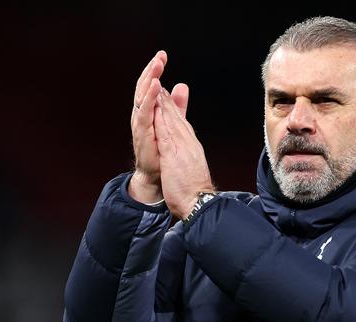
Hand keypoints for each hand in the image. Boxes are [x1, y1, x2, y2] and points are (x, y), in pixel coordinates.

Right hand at [128, 50, 188, 202]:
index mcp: (149, 111)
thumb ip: (176, 105)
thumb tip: (181, 86)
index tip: (162, 55)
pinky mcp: (143, 134)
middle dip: (151, 71)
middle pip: (144, 88)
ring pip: (143, 97)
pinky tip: (156, 87)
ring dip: (149, 80)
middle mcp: (142, 115)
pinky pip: (145, 113)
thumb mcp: (171, 122)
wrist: (157, 176)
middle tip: (160, 56)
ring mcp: (141, 124)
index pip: (150, 85)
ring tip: (157, 67)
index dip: (155, 70)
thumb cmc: (161, 151)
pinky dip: (150, 99)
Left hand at [154, 88, 213, 218]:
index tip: (167, 96)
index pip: (182, 124)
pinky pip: (166, 135)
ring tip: (157, 89)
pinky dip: (161, 121)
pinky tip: (156, 110)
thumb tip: (184, 149)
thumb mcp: (191, 167)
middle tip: (160, 84)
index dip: (174, 109)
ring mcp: (182, 149)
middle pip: (177, 119)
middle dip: (168, 101)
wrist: (199, 202)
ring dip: (164, 105)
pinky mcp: (174, 156)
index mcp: (192, 147)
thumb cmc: (194, 189)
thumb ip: (187, 155)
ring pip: (172, 122)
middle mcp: (188, 144)